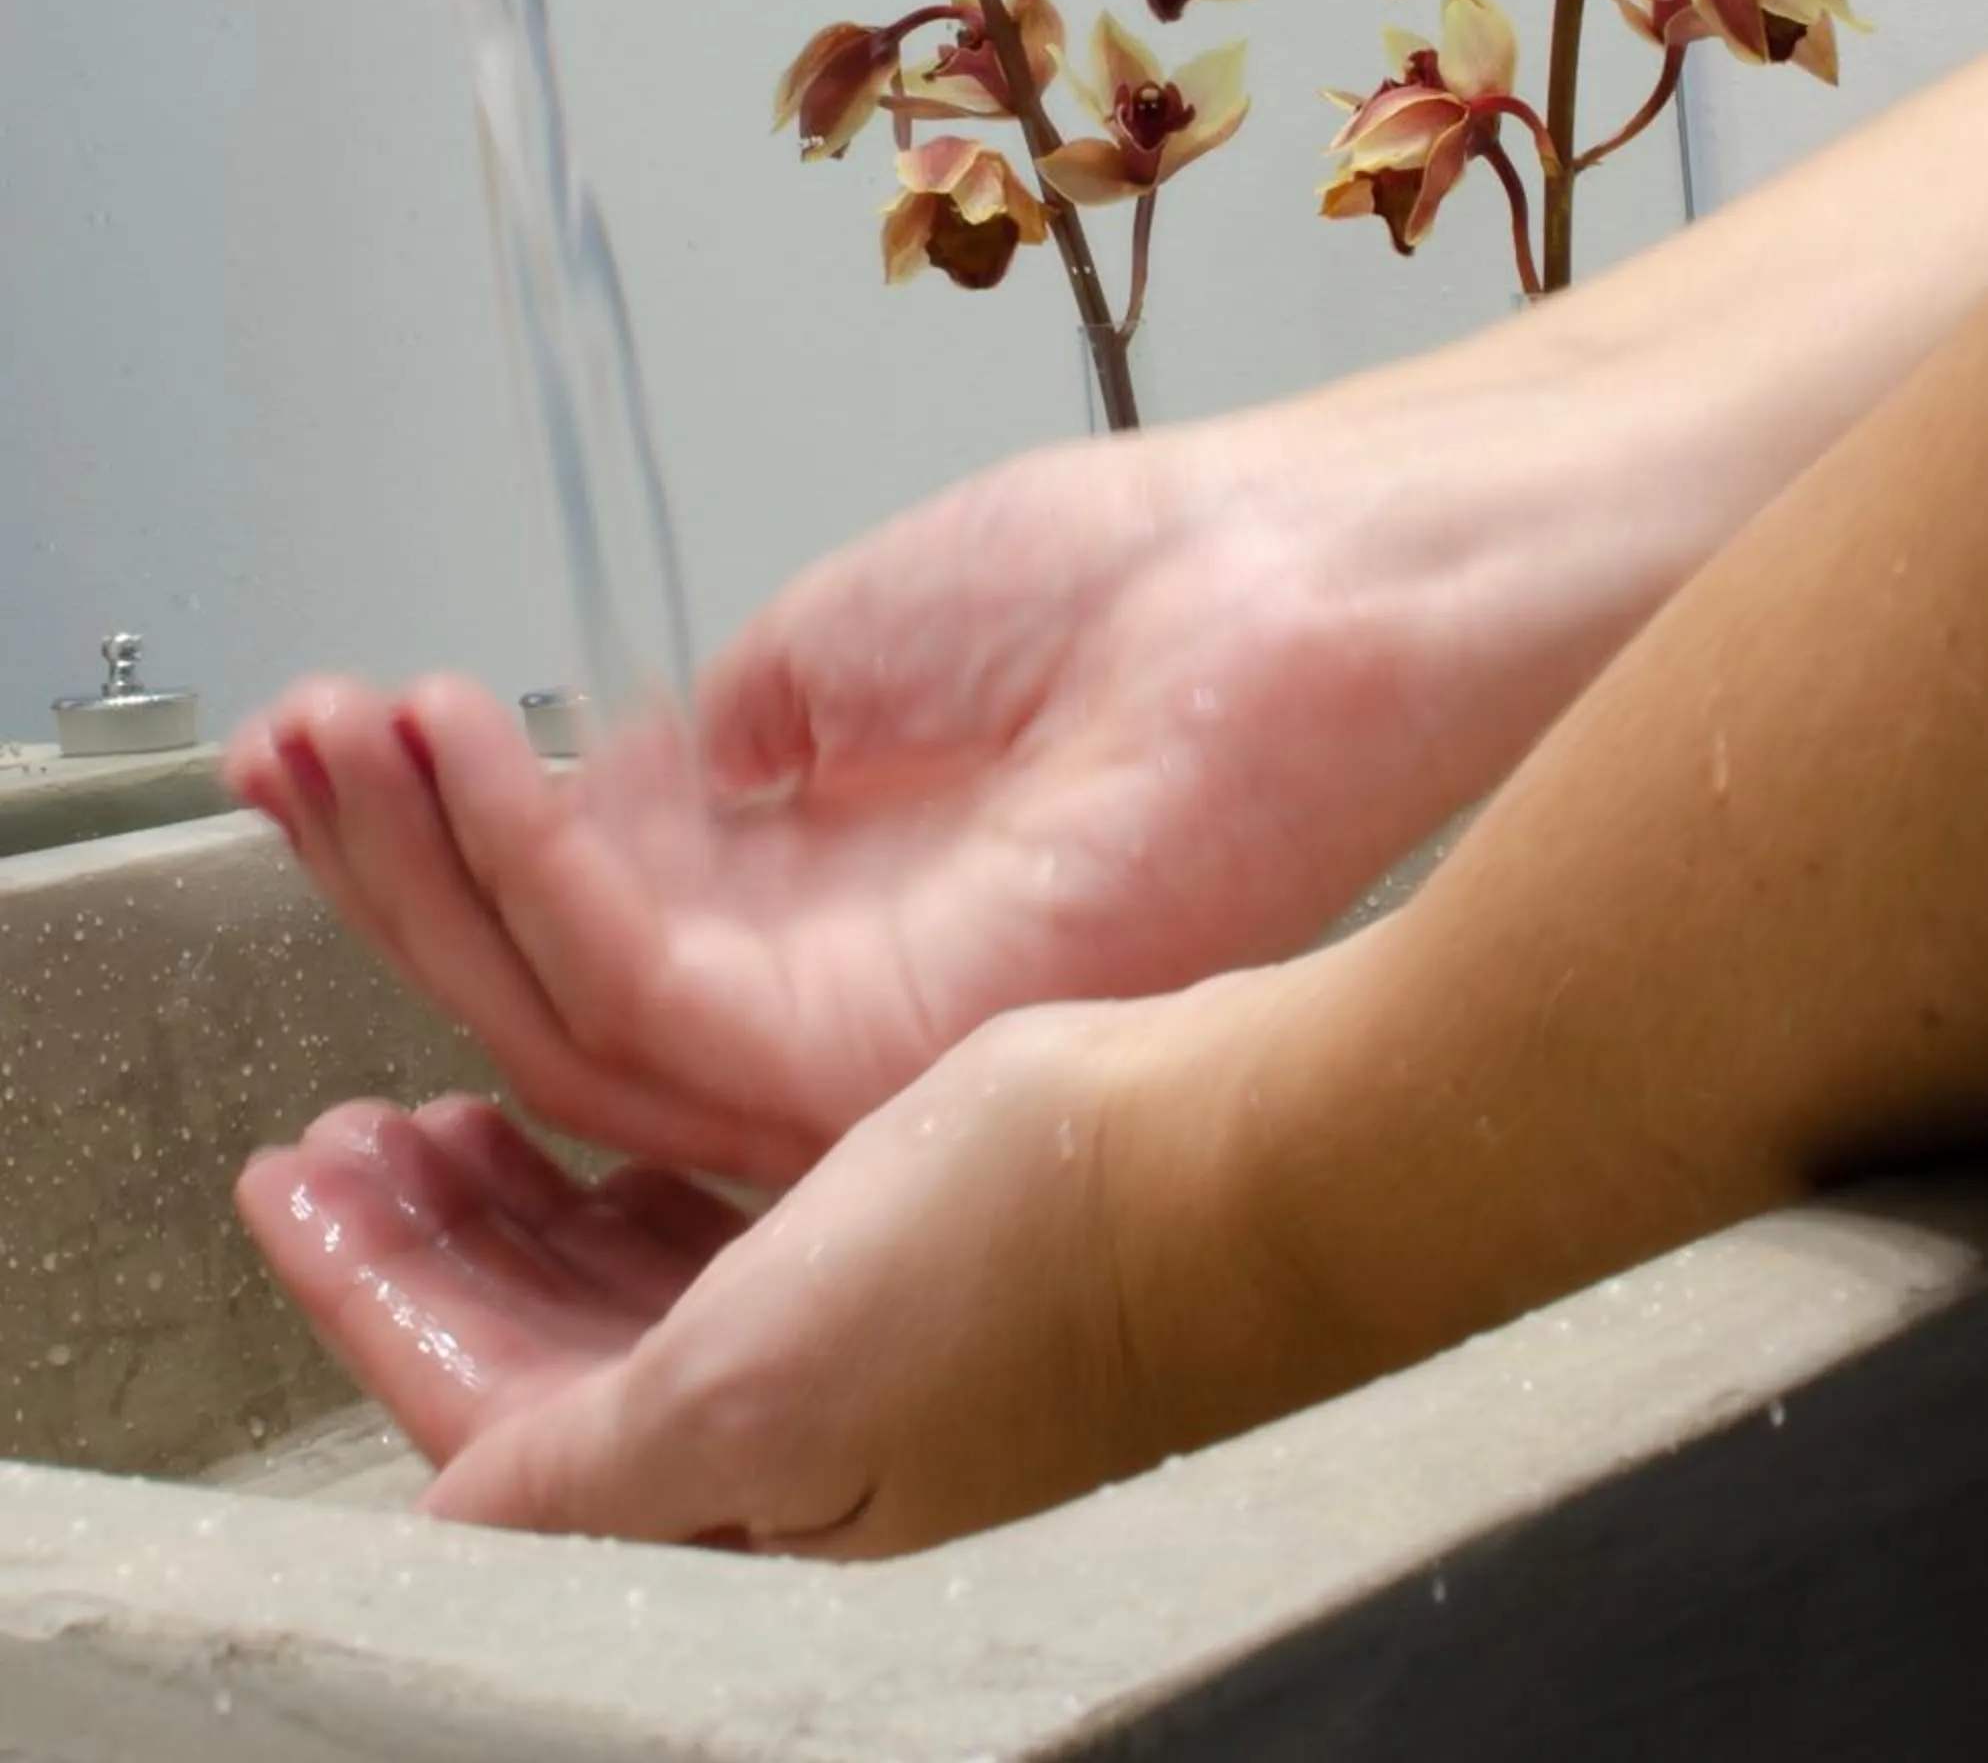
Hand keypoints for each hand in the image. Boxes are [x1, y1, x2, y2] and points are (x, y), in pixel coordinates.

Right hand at [224, 347, 1667, 1182]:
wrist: (1294, 580)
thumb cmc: (1119, 585)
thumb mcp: (832, 653)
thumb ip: (692, 764)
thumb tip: (557, 798)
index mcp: (813, 902)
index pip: (578, 915)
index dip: (436, 828)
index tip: (328, 724)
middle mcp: (821, 992)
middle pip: (545, 991)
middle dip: (394, 864)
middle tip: (292, 742)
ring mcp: (857, 1037)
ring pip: (573, 1023)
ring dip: (431, 870)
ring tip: (346, 734)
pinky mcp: (892, 1047)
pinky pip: (661, 1001)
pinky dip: (536, 872)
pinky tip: (456, 755)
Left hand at [237, 997, 1230, 1555]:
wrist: (1238, 1164)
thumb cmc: (1036, 1262)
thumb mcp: (779, 1378)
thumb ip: (602, 1464)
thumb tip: (459, 1528)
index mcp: (739, 1483)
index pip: (488, 1406)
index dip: (374, 1295)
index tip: (290, 1185)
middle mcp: (780, 1430)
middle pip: (536, 1347)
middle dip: (425, 1241)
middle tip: (343, 1137)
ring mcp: (842, 1339)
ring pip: (615, 1284)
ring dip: (512, 1202)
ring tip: (442, 1114)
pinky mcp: (896, 1249)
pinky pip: (705, 1231)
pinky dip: (623, 1181)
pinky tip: (601, 1135)